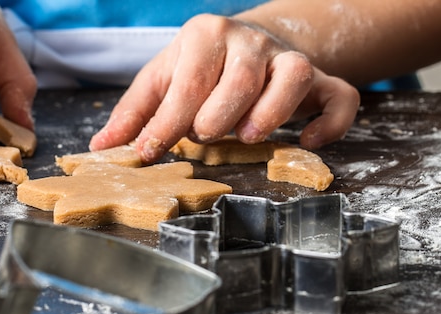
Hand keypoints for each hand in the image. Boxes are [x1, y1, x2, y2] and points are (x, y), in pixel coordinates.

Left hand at [90, 14, 359, 163]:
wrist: (247, 46)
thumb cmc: (198, 70)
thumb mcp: (161, 81)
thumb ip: (134, 113)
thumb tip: (101, 147)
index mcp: (206, 35)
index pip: (188, 82)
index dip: (166, 123)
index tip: (150, 152)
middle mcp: (250, 41)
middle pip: (242, 77)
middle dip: (219, 115)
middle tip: (204, 136)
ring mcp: (288, 58)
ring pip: (294, 76)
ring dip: (272, 113)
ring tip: (248, 137)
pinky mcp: (320, 79)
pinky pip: (340, 97)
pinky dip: (330, 122)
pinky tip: (307, 142)